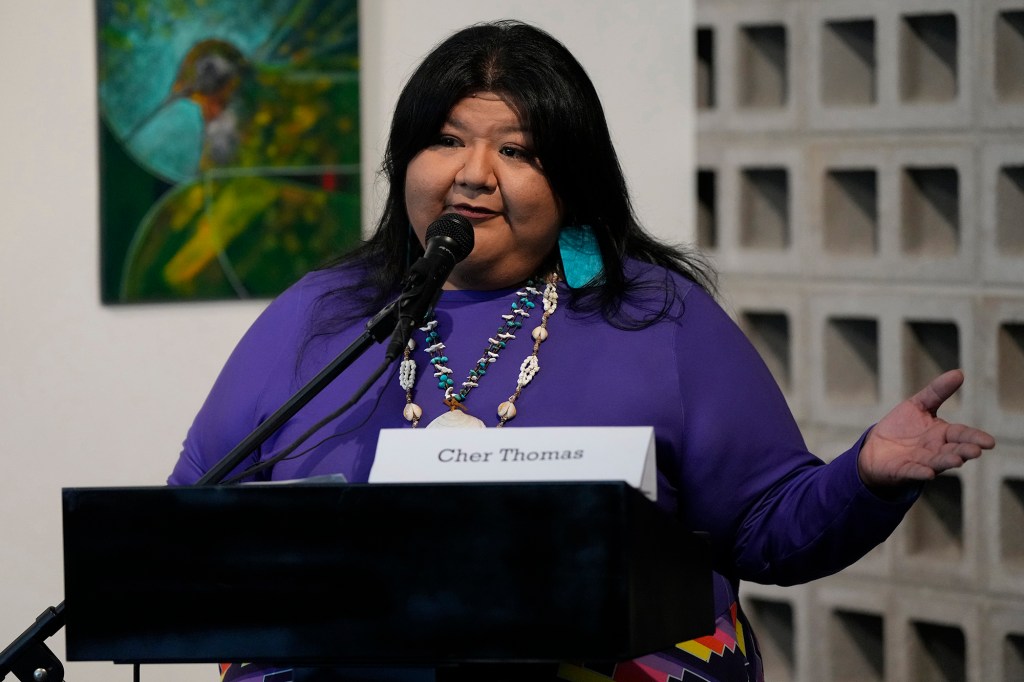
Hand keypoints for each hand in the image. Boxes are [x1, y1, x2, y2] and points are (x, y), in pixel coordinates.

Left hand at [858, 369, 995, 489]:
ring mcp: (920, 462)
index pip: (961, 434)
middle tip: (976, 451)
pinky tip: (928, 473)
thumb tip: (960, 372)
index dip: (974, 437)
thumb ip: (937, 391)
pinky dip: (920, 472)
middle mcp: (935, 450)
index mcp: (942, 434)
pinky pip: (913, 472)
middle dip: (964, 450)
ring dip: (946, 461)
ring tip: (957, 460)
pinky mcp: (903, 470)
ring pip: (936, 462)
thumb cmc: (902, 427)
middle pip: (953, 450)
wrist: (876, 447)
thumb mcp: (919, 405)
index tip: (989, 442)